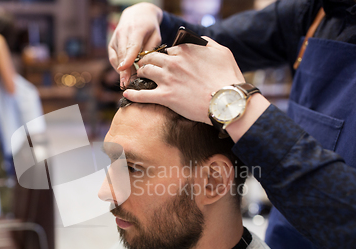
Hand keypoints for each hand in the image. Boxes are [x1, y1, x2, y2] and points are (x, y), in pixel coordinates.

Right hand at [108, 2, 162, 86]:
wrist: (137, 14)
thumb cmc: (149, 27)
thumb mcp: (156, 34)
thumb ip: (150, 49)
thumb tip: (143, 64)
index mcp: (136, 29)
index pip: (132, 45)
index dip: (128, 58)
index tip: (124, 68)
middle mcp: (122, 33)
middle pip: (122, 54)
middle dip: (123, 70)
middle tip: (126, 84)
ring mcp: (115, 38)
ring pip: (116, 58)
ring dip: (120, 71)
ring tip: (126, 83)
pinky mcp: (111, 44)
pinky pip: (113, 58)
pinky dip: (118, 67)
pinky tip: (124, 75)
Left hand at [123, 37, 245, 124]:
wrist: (227, 101)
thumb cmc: (228, 78)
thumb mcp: (222, 52)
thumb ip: (208, 43)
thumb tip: (201, 40)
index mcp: (186, 50)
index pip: (167, 49)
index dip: (164, 56)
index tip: (164, 62)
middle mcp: (174, 62)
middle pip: (151, 57)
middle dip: (147, 61)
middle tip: (145, 67)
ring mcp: (168, 79)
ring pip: (144, 71)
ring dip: (140, 74)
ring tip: (138, 78)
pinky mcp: (165, 97)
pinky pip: (143, 95)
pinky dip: (133, 95)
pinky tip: (127, 95)